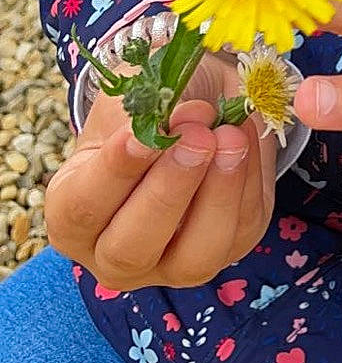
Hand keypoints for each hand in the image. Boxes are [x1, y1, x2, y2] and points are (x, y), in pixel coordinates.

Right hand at [45, 52, 276, 290]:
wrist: (194, 105)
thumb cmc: (148, 107)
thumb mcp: (132, 99)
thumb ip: (149, 113)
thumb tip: (188, 120)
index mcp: (71, 216)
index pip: (83, 208)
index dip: (114, 173)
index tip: (140, 135)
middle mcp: (113, 254)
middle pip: (131, 250)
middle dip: (168, 192)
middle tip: (197, 137)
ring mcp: (171, 264)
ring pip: (194, 259)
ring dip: (217, 195)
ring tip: (231, 138)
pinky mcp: (228, 249)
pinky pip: (242, 230)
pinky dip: (249, 182)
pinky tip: (247, 138)